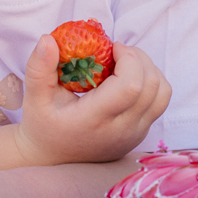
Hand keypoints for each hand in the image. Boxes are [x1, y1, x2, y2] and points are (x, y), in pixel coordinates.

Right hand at [14, 35, 170, 166]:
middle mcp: (121, 130)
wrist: (52, 158)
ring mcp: (135, 134)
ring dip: (149, 70)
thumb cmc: (43, 125)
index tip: (113, 47)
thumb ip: (39, 68)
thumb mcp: (35, 98)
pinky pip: (160, 102)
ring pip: (162, 94)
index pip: (131, 87)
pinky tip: (128, 79)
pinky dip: (152, 83)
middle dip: (140, 59)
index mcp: (94, 121)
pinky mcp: (142, 133)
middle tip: (118, 51)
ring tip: (125, 64)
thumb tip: (48, 39)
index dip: (130, 59)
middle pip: (151, 86)